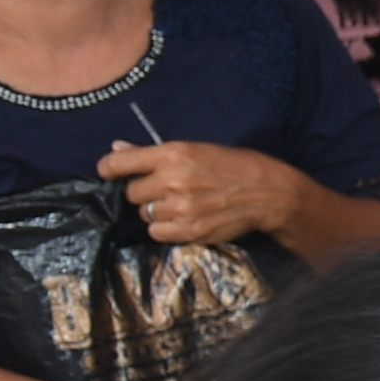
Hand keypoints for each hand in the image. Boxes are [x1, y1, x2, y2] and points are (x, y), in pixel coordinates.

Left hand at [100, 139, 297, 245]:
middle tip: (166, 189)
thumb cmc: (235, 166)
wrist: (270, 194)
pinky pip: (157, 232)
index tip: (111, 172)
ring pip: (144, 214)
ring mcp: (180, 208)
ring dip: (157, 211)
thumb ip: (152, 152)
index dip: (109, 169)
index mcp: (172, 154)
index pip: (117, 163)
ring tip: (181, 204)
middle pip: (131, 193)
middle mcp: (172, 180)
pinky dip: (166, 228)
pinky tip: (185, 219)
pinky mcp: (189, 231)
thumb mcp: (196, 149)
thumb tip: (116, 148)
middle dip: (144, 192)